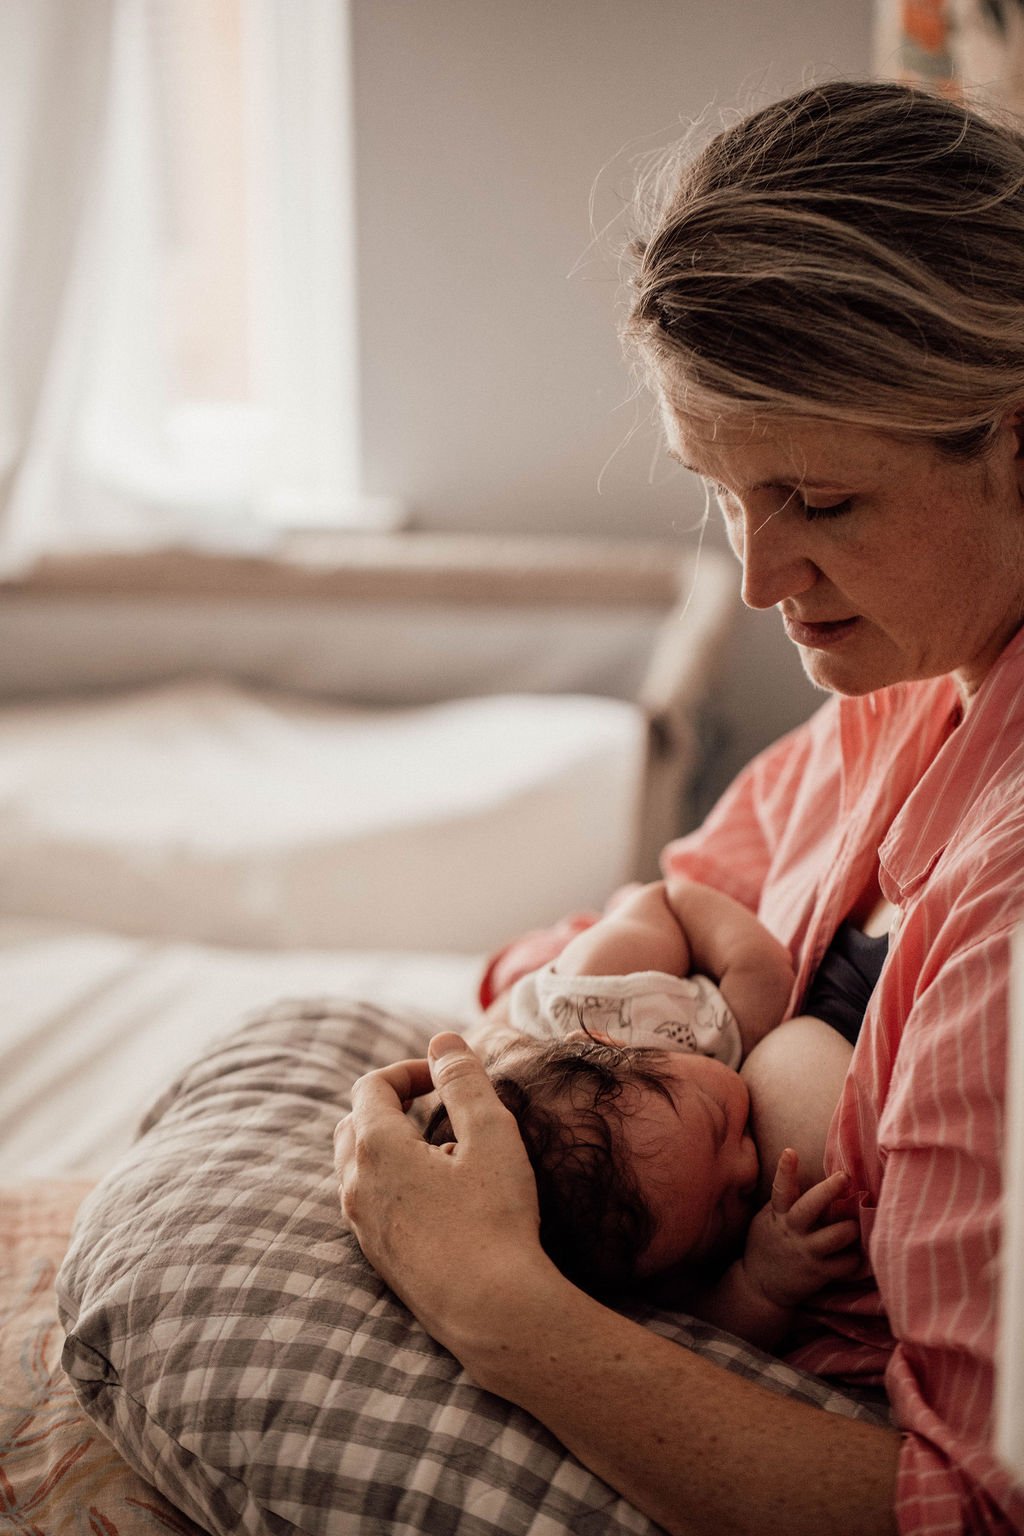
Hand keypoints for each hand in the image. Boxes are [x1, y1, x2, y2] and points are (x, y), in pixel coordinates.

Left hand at [333, 1032, 546, 1350]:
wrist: (492, 1313)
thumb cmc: (496, 1219)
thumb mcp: (491, 1134)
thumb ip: (464, 1080)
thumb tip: (442, 1041)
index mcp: (376, 1148)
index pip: (371, 1086)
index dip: (409, 1070)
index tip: (448, 1076)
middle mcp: (356, 1185)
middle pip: (354, 1124)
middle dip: (391, 1105)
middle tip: (438, 1106)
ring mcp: (362, 1226)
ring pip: (359, 1166)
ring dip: (392, 1145)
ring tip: (444, 1152)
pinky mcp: (378, 1258)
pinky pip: (371, 1203)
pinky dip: (395, 1183)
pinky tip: (442, 1198)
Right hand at [741, 1149, 860, 1309]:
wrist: (759, 1286)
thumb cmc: (766, 1244)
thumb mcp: (767, 1220)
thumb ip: (783, 1202)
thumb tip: (804, 1177)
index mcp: (778, 1215)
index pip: (780, 1189)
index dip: (785, 1170)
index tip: (790, 1152)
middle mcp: (792, 1232)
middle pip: (811, 1207)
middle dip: (829, 1190)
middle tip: (845, 1176)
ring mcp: (806, 1253)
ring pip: (836, 1236)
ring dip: (850, 1227)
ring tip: (854, 1225)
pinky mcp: (818, 1274)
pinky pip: (845, 1263)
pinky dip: (854, 1257)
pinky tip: (855, 1253)